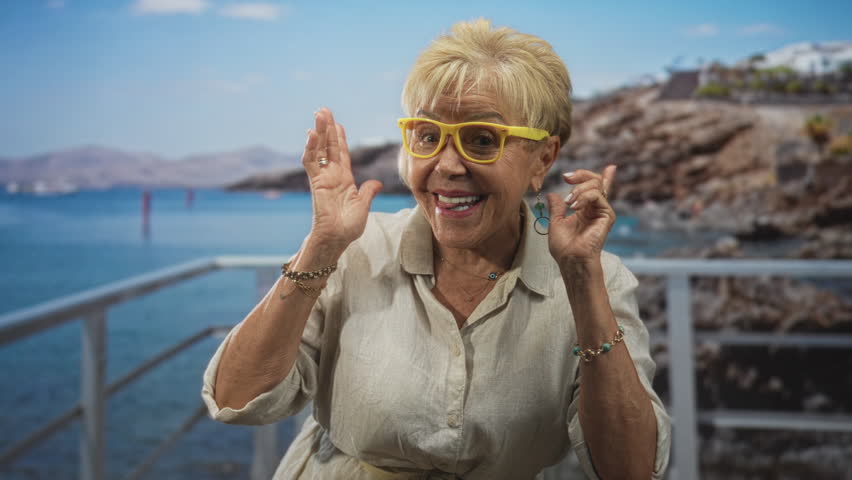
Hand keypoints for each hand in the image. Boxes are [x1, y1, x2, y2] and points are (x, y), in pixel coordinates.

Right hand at [302, 108, 382, 254]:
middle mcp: (332, 175)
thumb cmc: (348, 227)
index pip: (341, 154)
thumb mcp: (363, 206)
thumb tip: (377, 183)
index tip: (337, 124)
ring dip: (319, 131)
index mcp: (344, 179)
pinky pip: (311, 162)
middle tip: (323, 110)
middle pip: (329, 146)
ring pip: (319, 149)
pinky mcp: (316, 182)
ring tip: (318, 114)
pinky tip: (312, 133)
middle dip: (327, 128)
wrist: (336, 238)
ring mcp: (323, 177)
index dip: (339, 138)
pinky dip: (311, 148)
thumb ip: (368, 192)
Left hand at [545, 165, 616, 266]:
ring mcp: (602, 211)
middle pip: (595, 181)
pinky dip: (584, 196)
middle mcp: (595, 208)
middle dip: (580, 176)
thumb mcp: (556, 222)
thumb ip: (557, 207)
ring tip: (568, 203)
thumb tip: (552, 194)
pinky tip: (574, 206)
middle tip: (566, 178)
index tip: (567, 175)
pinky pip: (597, 195)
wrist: (571, 259)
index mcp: (584, 209)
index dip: (586, 176)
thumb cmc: (564, 247)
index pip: (591, 188)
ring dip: (578, 189)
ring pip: (596, 185)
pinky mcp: (607, 215)